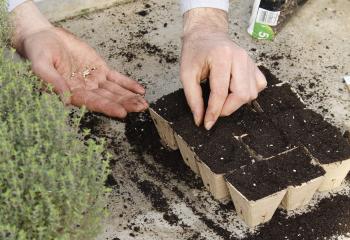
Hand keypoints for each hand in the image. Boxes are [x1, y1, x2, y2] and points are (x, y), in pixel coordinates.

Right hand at [11, 1, 146, 117]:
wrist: (45, 38)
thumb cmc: (39, 52)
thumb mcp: (40, 65)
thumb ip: (51, 81)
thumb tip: (64, 99)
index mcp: (71, 93)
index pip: (92, 103)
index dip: (107, 107)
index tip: (122, 113)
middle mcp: (85, 89)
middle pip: (108, 99)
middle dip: (125, 104)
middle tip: (140, 108)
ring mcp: (94, 80)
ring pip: (115, 91)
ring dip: (129, 97)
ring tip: (144, 104)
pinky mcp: (100, 69)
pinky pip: (117, 78)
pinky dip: (128, 84)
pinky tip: (140, 90)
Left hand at [181, 8, 266, 129]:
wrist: (206, 34)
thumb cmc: (195, 52)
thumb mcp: (186, 74)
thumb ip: (193, 98)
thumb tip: (199, 119)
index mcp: (221, 56)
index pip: (221, 92)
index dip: (214, 112)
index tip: (207, 123)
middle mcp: (240, 57)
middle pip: (241, 94)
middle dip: (227, 109)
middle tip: (214, 110)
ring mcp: (250, 61)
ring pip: (251, 93)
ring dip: (236, 103)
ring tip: (221, 98)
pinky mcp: (255, 65)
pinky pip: (258, 86)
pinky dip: (247, 94)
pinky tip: (234, 90)